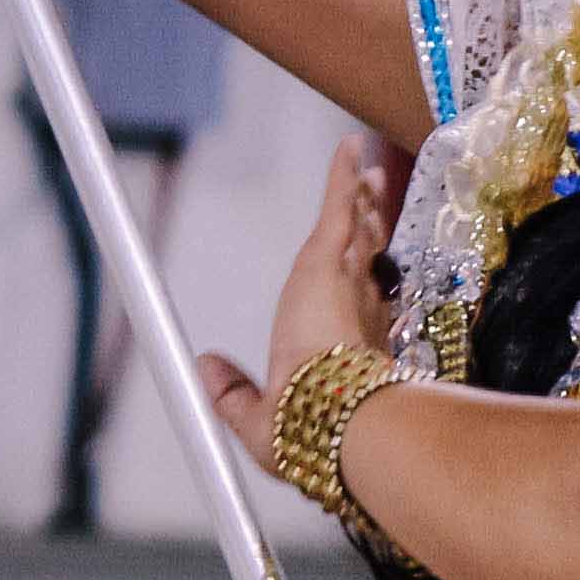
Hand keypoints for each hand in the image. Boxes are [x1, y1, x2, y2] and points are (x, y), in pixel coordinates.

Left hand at [189, 132, 409, 454]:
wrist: (339, 420)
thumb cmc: (309, 435)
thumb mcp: (256, 421)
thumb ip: (231, 395)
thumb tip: (205, 367)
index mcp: (351, 348)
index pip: (359, 302)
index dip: (360, 278)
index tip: (360, 264)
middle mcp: (359, 309)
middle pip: (366, 255)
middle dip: (369, 225)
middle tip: (373, 197)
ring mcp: (348, 280)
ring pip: (357, 226)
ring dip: (359, 195)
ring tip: (362, 170)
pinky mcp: (332, 258)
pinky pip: (339, 203)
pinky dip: (342, 173)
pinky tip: (347, 145)